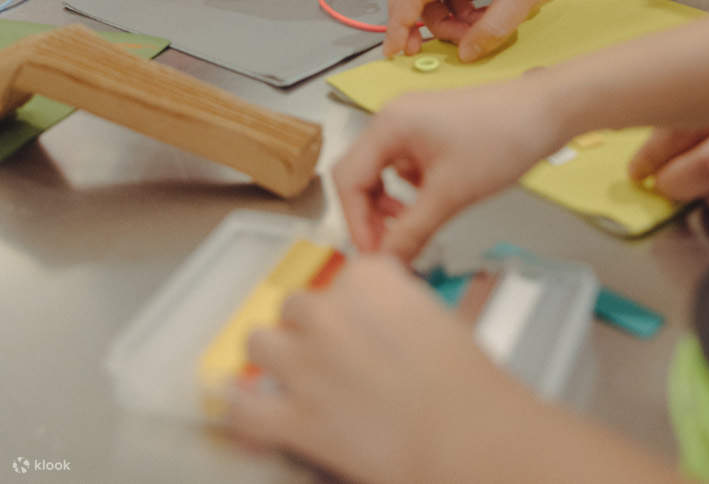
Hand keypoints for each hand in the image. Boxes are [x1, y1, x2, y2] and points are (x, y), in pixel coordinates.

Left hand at [224, 255, 526, 483]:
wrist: (465, 434)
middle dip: (309, 327)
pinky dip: (243, 414)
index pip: (345, 276)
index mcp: (369, 279)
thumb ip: (399, 311)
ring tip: (287, 373)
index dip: (352, 303)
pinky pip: (244, 410)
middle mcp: (330, 312)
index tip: (358, 320)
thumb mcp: (436, 319)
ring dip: (273, 357)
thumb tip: (386, 329)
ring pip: (259, 342)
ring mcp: (306, 364)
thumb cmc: (464, 384)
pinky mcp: (295, 417)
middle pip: (295, 304)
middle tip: (330, 351)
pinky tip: (247, 412)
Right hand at [333, 79, 557, 258]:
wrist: (545, 111)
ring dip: (392, 205)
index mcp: (389, 124)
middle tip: (391, 248)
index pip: (348, 179)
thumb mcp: (451, 194)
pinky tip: (434, 203)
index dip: (355, 222)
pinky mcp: (433, 129)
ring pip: (384, 172)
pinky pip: (406, 165)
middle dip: (371, 215)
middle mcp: (394, 118)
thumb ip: (411, 232)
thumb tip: (384, 264)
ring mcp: (414, 122)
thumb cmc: (500, 141)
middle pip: (361, 174)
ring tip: (415, 227)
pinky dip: (412, 190)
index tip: (374, 256)